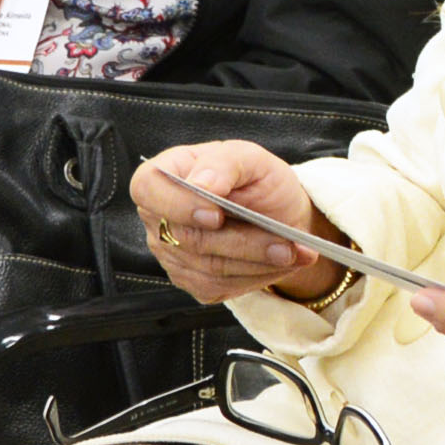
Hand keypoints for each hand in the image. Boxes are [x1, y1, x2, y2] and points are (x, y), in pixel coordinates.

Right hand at [130, 141, 339, 302]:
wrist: (278, 213)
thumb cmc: (257, 180)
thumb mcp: (250, 158)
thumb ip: (224, 164)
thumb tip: (202, 183)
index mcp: (164, 176)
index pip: (148, 189)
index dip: (178, 205)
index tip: (217, 214)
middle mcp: (159, 217)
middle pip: (188, 237)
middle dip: (243, 242)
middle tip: (287, 243)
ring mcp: (171, 253)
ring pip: (209, 268)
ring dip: (258, 263)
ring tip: (296, 253)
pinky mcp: (191, 280)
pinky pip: (219, 287)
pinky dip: (256, 278)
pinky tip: (282, 264)